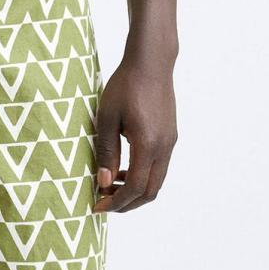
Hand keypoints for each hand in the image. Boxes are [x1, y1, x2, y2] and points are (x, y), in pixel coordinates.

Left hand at [93, 53, 177, 212]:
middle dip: (127, 203)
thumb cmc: (125, 86)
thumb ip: (106, 153)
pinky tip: (123, 168)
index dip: (116, 203)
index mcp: (148, 144)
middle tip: (104, 202)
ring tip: (110, 184)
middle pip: (150, 192)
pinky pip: (159, 167)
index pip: (136, 188)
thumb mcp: (106, 119)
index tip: (97, 206)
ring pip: (156, 181)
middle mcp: (164, 147)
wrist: (151, 63)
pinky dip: (142, 176)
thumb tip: (104, 183)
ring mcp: (170, 142)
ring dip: (134, 190)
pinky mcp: (170, 136)